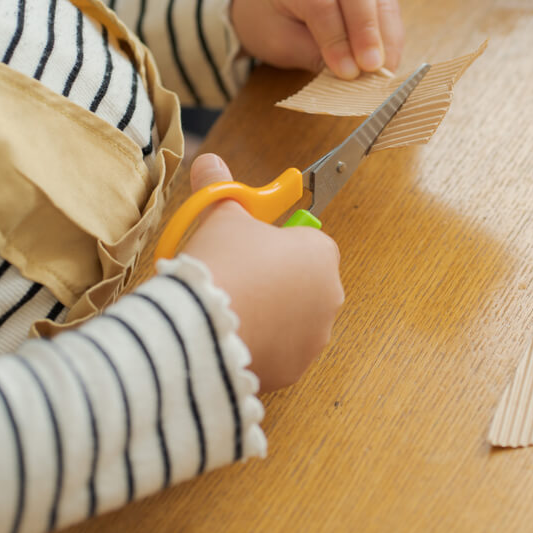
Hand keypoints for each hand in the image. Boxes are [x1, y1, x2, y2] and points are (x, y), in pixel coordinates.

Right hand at [180, 154, 344, 391]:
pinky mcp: (295, 370)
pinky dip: (261, 345)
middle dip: (274, 279)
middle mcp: (329, 296)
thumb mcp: (220, 216)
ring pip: (293, 319)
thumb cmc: (221, 264)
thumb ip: (221, 188)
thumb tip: (209, 162)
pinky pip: (280, 351)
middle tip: (235, 275)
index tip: (250, 245)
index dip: (276, 242)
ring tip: (228, 306)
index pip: (308, 240)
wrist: (203, 328)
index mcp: (321, 253)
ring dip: (269, 314)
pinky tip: (229, 335)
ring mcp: (315, 338)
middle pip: (302, 281)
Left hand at [230, 0, 403, 78]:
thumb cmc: (269, 19)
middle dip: (367, 31)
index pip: (320, 2)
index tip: (348, 72)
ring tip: (385, 68)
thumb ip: (314, 54)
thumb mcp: (279, 41)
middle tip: (373, 67)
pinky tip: (389, 57)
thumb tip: (353, 73)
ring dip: (386, 34)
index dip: (336, 39)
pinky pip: (388, 2)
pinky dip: (391, 32)